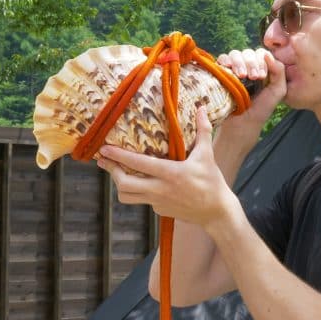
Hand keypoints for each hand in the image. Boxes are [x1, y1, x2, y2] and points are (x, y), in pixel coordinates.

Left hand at [96, 106, 237, 228]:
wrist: (216, 212)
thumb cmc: (212, 181)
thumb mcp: (207, 155)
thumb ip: (203, 130)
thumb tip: (201, 107)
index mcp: (171, 173)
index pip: (138, 164)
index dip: (119, 156)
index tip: (104, 149)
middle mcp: (160, 189)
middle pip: (124, 183)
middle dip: (111, 171)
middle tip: (103, 161)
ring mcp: (158, 202)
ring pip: (127, 196)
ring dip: (119, 184)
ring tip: (116, 172)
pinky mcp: (159, 211)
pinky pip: (142, 200)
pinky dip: (138, 191)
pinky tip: (141, 182)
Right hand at [217, 48, 286, 130]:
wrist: (243, 124)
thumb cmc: (261, 110)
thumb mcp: (278, 91)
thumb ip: (279, 71)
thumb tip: (267, 54)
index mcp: (262, 69)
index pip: (262, 54)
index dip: (262, 61)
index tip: (261, 76)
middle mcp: (248, 67)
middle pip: (248, 52)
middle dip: (251, 62)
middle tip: (253, 77)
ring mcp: (234, 69)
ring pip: (235, 54)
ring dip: (239, 62)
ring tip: (241, 75)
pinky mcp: (221, 73)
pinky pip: (221, 59)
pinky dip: (225, 61)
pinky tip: (228, 68)